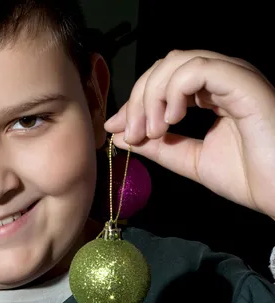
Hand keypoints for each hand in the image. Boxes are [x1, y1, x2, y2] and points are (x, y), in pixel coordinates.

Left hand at [104, 50, 274, 218]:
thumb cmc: (249, 177)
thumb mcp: (189, 159)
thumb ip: (158, 146)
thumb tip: (119, 134)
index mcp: (212, 93)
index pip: (163, 79)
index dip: (136, 101)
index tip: (118, 130)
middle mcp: (224, 78)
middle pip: (165, 65)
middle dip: (139, 98)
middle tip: (132, 133)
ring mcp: (235, 77)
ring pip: (177, 62)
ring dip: (152, 96)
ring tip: (153, 130)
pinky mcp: (243, 83)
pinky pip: (196, 70)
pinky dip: (173, 91)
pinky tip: (171, 119)